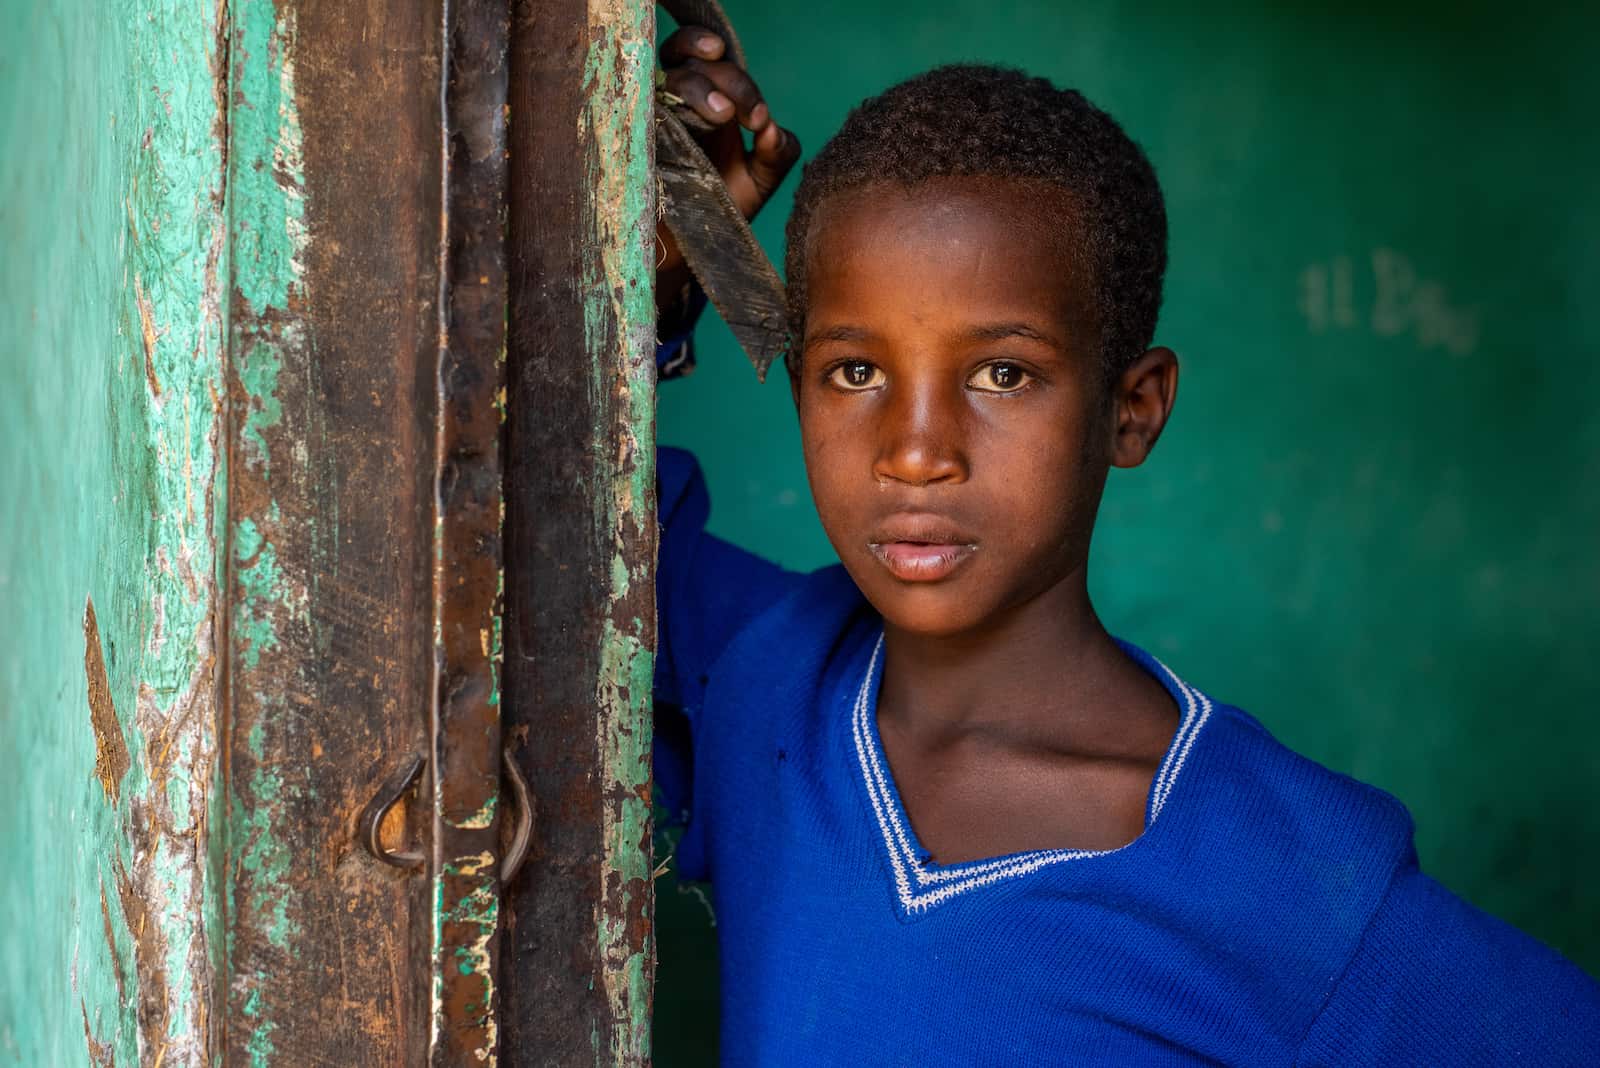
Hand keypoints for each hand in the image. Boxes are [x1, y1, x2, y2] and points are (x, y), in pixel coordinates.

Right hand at [656, 26, 800, 309]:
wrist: (693, 247)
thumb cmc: (725, 206)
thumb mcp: (761, 180)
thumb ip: (779, 152)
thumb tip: (771, 131)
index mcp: (709, 97)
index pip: (708, 55)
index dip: (730, 67)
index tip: (755, 112)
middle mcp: (678, 100)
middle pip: (690, 59)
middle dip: (726, 80)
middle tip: (739, 115)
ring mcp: (652, 116)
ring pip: (666, 75)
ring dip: (697, 87)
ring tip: (721, 117)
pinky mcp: (634, 138)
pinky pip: (636, 106)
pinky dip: (658, 104)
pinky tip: (677, 121)